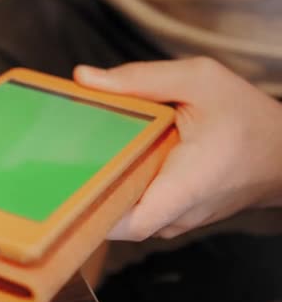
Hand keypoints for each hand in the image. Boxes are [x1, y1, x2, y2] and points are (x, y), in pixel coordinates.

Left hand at [74, 57, 281, 240]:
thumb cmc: (246, 117)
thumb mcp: (199, 80)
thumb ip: (141, 78)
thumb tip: (84, 78)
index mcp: (188, 184)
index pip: (131, 223)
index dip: (93, 210)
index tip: (63, 186)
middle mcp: (179, 213)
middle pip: (117, 219)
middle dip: (85, 193)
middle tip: (56, 164)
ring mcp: (176, 221)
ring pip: (124, 216)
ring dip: (101, 190)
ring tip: (76, 162)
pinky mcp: (173, 217)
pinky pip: (136, 210)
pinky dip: (119, 189)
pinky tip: (106, 165)